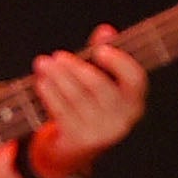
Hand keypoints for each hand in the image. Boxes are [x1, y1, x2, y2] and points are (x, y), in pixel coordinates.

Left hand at [29, 24, 147, 174]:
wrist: (76, 147)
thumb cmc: (90, 103)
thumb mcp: (100, 79)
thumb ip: (103, 53)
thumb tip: (106, 30)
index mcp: (134, 100)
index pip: (136, 80)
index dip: (120, 63)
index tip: (100, 50)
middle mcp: (122, 118)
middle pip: (101, 89)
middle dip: (77, 69)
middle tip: (57, 55)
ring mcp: (101, 132)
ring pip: (78, 99)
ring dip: (58, 78)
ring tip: (43, 63)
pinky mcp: (80, 139)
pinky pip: (63, 113)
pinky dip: (51, 95)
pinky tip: (41, 81)